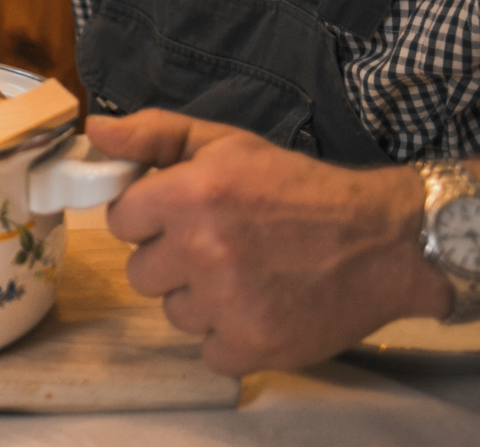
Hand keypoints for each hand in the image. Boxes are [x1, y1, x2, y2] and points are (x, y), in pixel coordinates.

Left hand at [89, 110, 450, 373]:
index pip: (120, 220)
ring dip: (200, 300)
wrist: (385, 241)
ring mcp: (227, 302)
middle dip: (171, 260)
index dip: (149, 217)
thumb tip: (95, 130)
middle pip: (140, 272)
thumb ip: (154, 135)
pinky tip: (260, 307)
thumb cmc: (298, 187)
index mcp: (189, 195)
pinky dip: (231, 337)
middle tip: (217, 246)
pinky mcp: (254, 345)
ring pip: (173, 312)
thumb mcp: (225, 143)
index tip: (181, 215)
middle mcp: (202, 249)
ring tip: (246, 276)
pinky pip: (209, 350)